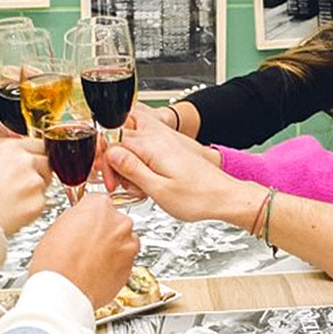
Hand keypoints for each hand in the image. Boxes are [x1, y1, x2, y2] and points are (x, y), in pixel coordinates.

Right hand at [0, 138, 50, 233]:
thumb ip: (7, 150)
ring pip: (44, 183)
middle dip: (39, 172)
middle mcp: (24, 162)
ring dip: (34, 189)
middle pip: (46, 162)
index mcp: (10, 149)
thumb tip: (23, 149)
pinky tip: (14, 209)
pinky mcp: (37, 203)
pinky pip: (41, 202)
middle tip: (23, 183)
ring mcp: (33, 182)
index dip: (36, 154)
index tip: (35, 160)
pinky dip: (31, 206)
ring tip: (13, 198)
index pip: (38, 144)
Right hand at [30, 193, 137, 307]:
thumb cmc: (56, 262)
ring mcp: (128, 244)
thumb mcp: (57, 227)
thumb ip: (75, 218)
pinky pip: (124, 260)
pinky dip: (114, 264)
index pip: (98, 202)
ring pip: (122, 241)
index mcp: (99, 206)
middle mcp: (119, 222)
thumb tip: (79, 220)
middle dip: (102, 231)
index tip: (85, 223)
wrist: (64, 292)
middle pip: (113, 221)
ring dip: (110, 248)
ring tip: (89, 260)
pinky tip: (96, 271)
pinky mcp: (132, 266)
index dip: (88, 216)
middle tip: (85, 244)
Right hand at [105, 107, 253, 224]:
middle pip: (121, 141)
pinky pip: (147, 149)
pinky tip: (151, 181)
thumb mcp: (158, 190)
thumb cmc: (198, 197)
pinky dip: (143, 164)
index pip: (113, 143)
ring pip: (133, 145)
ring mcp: (167, 139)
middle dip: (117, 165)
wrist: (225, 196)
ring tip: (140, 186)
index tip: (112, 184)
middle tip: (126, 186)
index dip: (106, 165)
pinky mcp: (172, 146)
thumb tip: (110, 154)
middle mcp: (160, 136)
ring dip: (130, 165)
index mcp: (153, 145)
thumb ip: (131, 169)